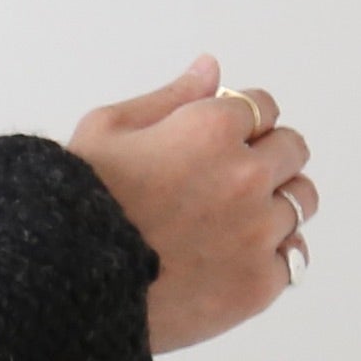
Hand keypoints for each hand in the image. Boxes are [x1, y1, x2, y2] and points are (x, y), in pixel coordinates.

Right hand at [66, 56, 316, 354]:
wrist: (61, 291)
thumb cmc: (73, 207)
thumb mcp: (105, 131)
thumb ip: (168, 98)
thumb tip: (211, 68)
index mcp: (212, 128)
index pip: (264, 108)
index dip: (240, 125)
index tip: (216, 147)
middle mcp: (246, 175)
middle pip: (292, 151)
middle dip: (265, 160)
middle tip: (222, 188)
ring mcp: (257, 233)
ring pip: (299, 202)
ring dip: (274, 207)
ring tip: (230, 227)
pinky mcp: (257, 285)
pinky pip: (290, 260)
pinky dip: (269, 258)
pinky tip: (231, 262)